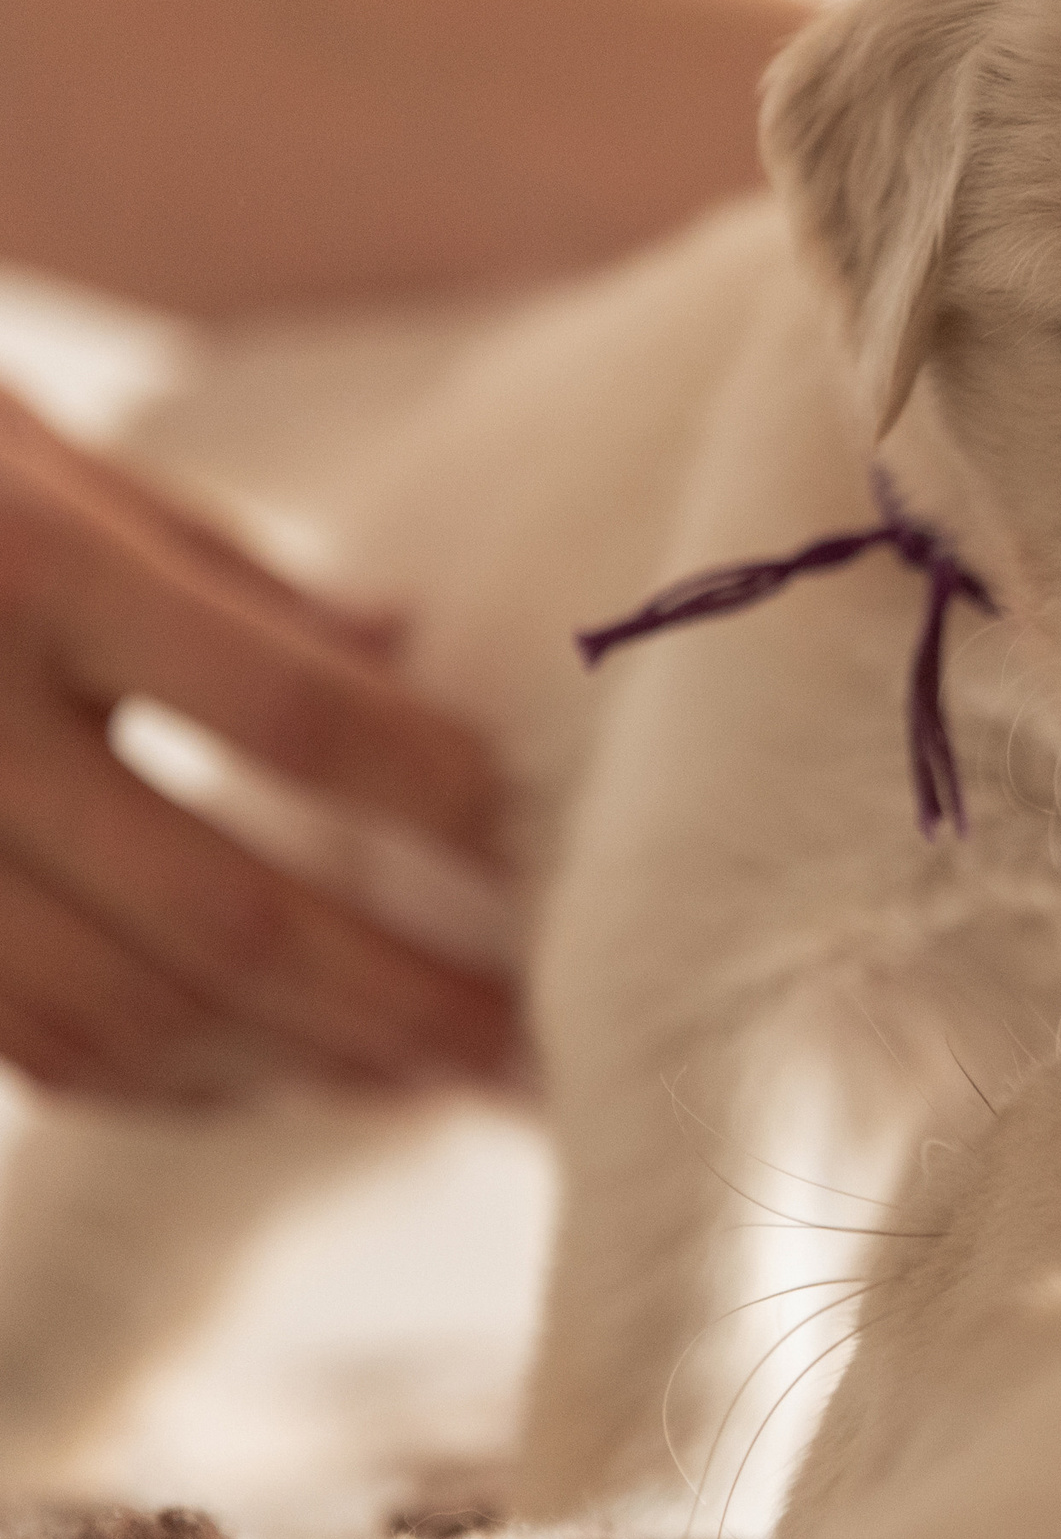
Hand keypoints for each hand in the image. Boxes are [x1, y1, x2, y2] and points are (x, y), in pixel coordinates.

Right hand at [0, 386, 515, 1103]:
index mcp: (26, 562)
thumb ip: (221, 570)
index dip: (434, 795)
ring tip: (421, 1078)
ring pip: (117, 1018)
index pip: (290, 717)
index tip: (532, 836)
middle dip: (398, 998)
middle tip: (529, 1046)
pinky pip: (21, 1044)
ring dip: (294, 1069)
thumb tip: (404, 645)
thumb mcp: (46, 456)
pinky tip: (266, 1076)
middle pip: (225, 915)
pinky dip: (163, 1082)